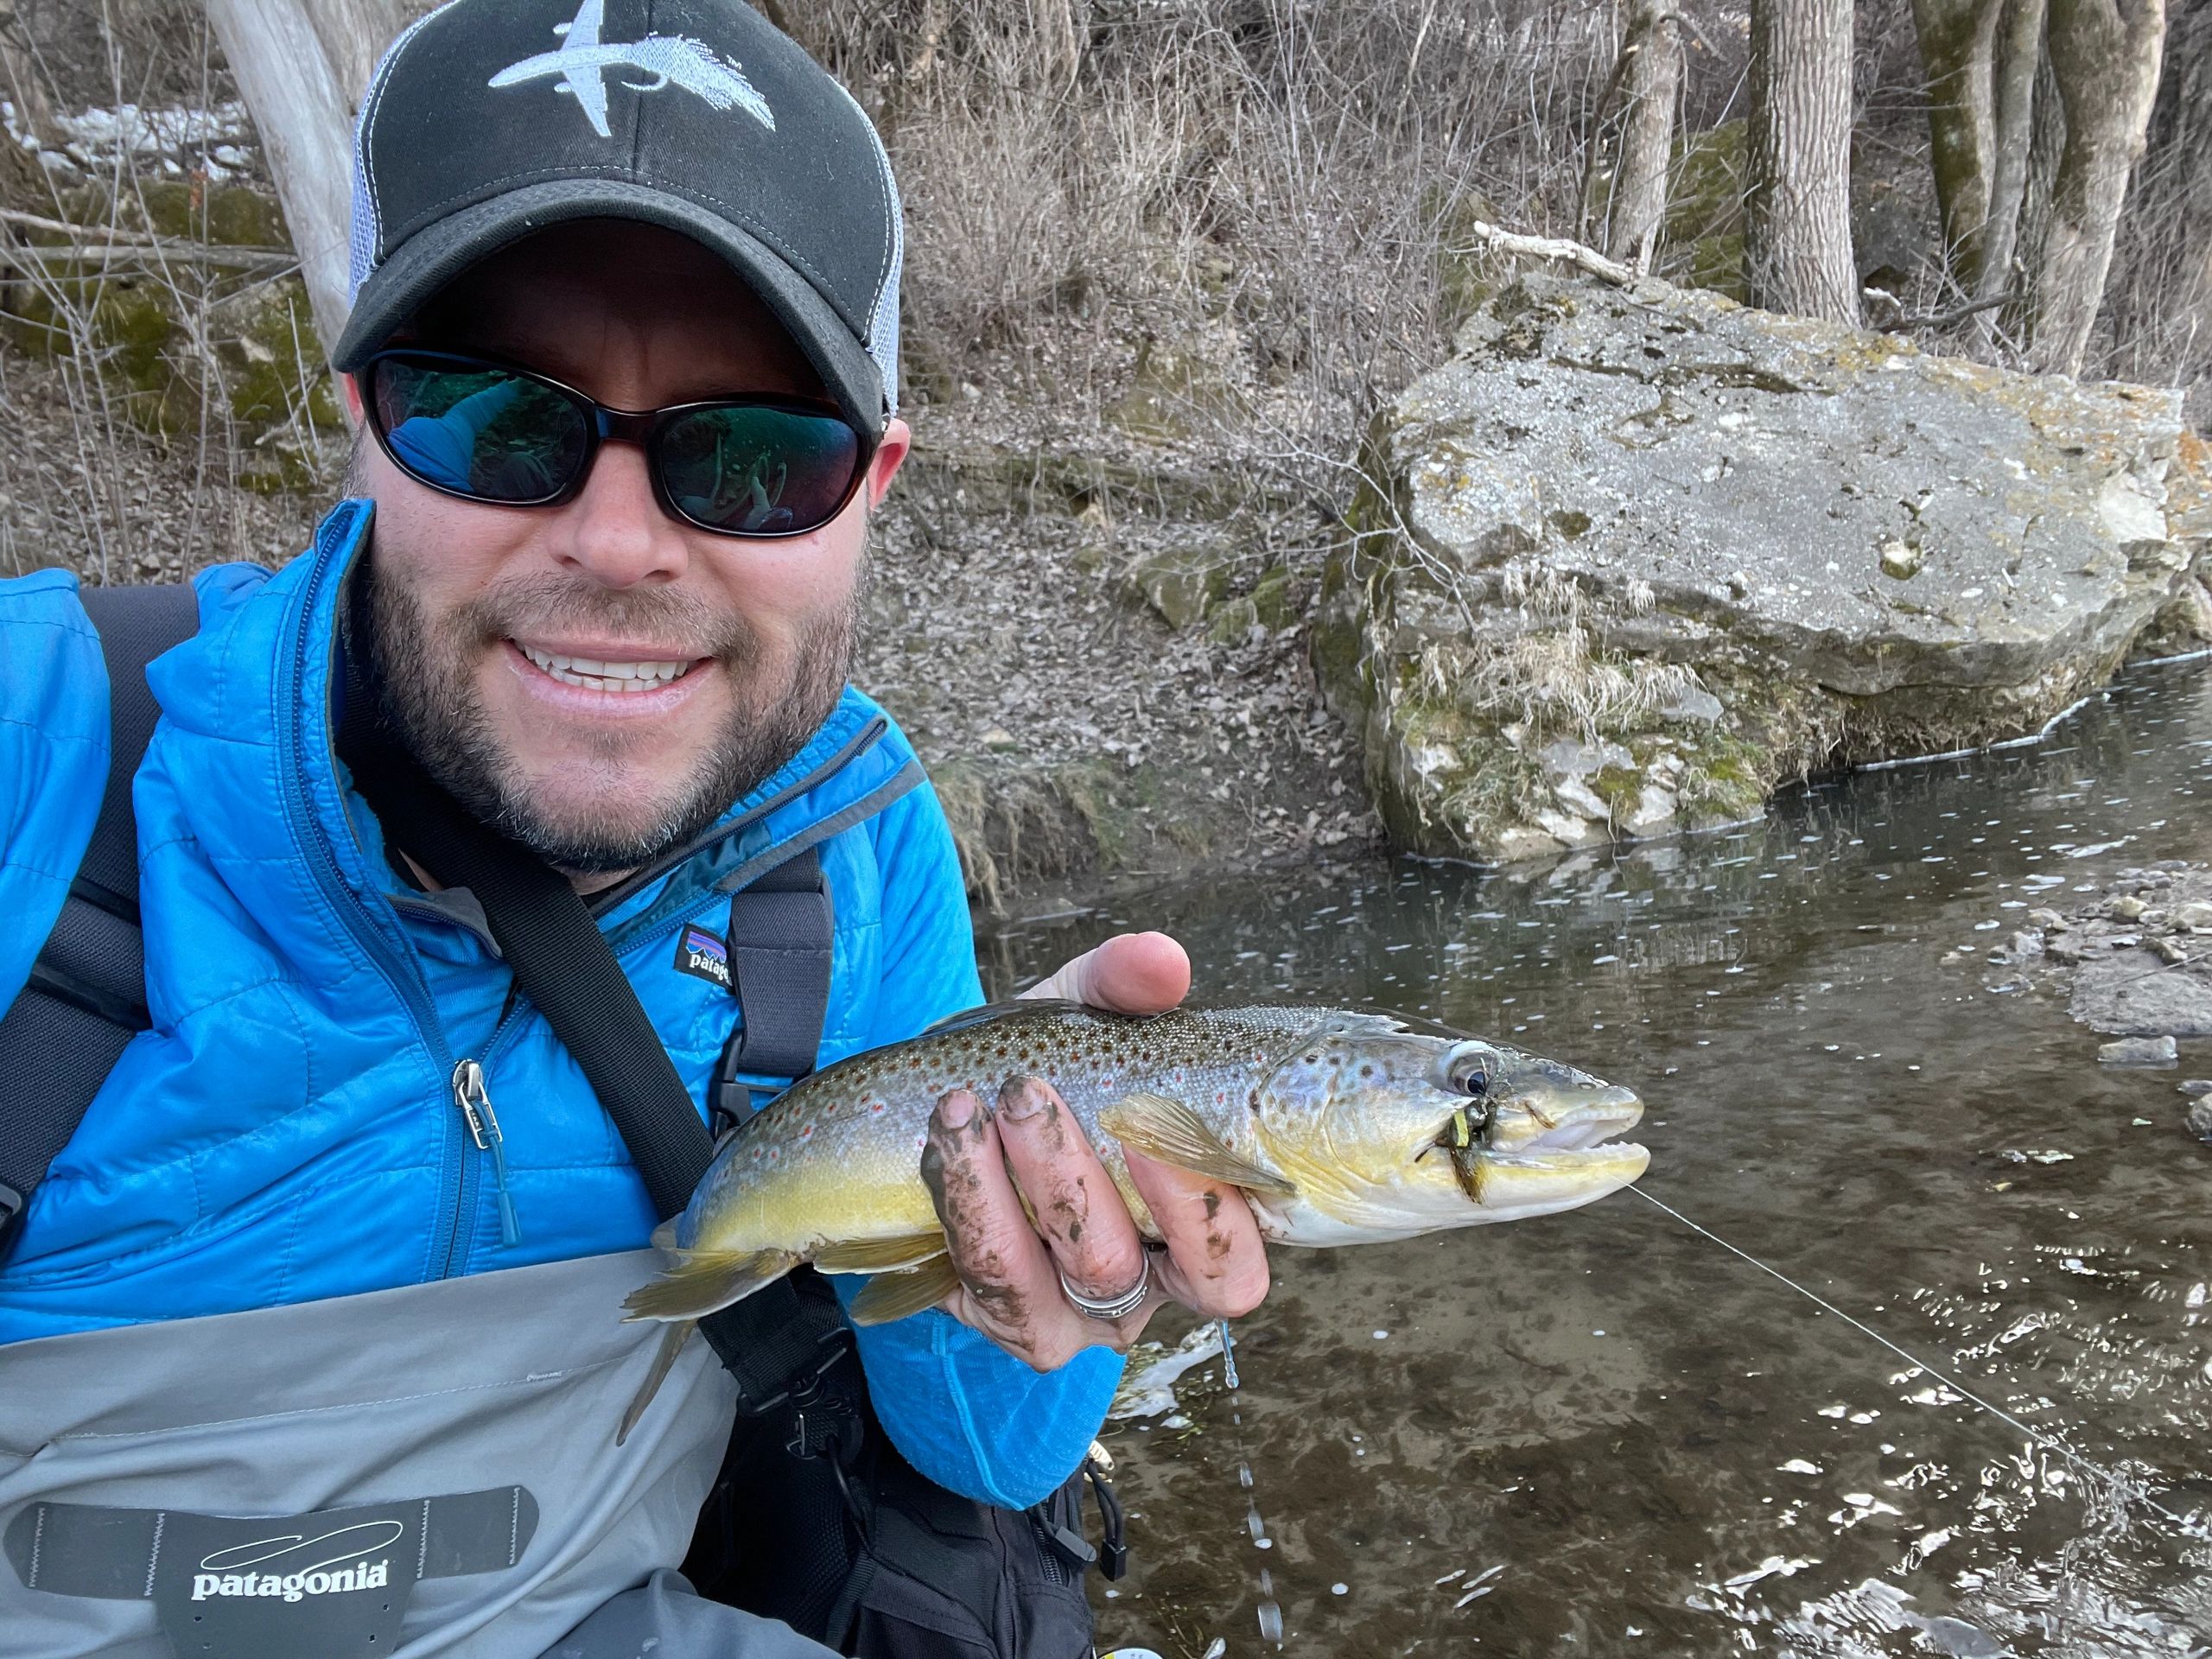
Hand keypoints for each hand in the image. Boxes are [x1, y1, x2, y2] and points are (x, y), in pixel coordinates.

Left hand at [919, 932, 1271, 1369]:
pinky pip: (968, 1274)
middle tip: (1025, 1093)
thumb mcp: (1091, 1017)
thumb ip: (1127, 985)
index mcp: (1193, 1240)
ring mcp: (1055, 1313)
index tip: (1149, 1120)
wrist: (964, 1095)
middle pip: (1115, 1270)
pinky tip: (941, 1138)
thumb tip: (1163, 962)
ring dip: (993, 1188)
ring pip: (1030, 1281)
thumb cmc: (1057, 1068)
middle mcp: (1133, 1292)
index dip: (1202, 1214)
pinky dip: (955, 1199)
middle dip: (1066, 1181)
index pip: (1230, 1272)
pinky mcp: (985, 1311)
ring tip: (962, 1106)